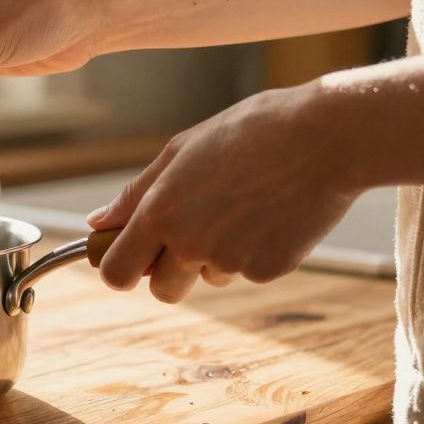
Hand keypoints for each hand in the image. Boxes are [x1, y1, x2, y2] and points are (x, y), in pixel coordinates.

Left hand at [86, 85, 361, 302]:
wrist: (325, 136)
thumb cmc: (250, 132)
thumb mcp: (181, 151)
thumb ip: (135, 194)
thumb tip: (97, 222)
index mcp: (160, 213)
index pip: (116, 273)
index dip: (118, 270)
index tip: (128, 261)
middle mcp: (190, 243)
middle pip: (161, 290)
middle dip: (168, 273)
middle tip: (190, 235)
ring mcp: (232, 261)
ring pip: (207, 279)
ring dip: (213, 258)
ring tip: (241, 207)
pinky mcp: (269, 270)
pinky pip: (247, 273)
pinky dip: (254, 252)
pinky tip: (271, 214)